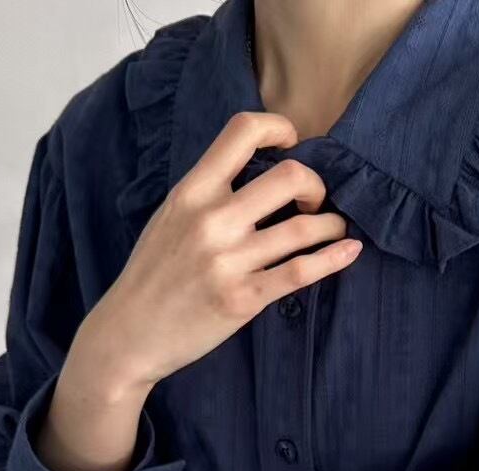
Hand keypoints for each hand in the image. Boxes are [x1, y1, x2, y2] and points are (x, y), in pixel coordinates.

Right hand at [77, 110, 362, 397]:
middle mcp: (211, 219)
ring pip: (302, 227)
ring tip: (337, 228)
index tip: (293, 141)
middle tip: (317, 201)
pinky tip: (350, 251)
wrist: (129, 334)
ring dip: (331, 225)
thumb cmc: (152, 277)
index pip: (241, 132)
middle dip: (316, 184)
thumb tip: (253, 177)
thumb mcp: (169, 219)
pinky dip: (333, 258)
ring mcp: (228, 260)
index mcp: (191, 191)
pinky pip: (300, 271)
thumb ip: (207, 196)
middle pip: (288, 176)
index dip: (278, 127)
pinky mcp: (243, 298)